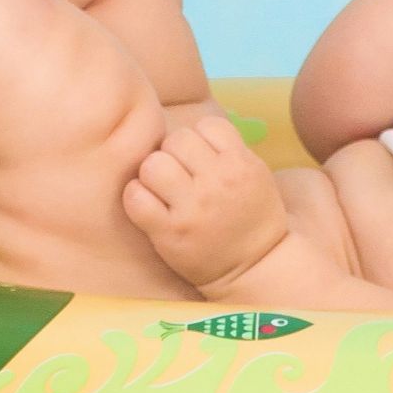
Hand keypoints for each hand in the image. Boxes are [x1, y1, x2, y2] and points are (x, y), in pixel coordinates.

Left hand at [122, 115, 290, 291]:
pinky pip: (136, 197)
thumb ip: (228, 149)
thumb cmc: (252, 217)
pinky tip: (149, 206)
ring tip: (164, 190)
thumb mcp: (256, 174)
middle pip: (176, 139)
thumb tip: (191, 129)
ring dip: (153, 173)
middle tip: (180, 175)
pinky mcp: (169, 232)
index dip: (201, 139)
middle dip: (174, 154)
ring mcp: (192, 208)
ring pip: (153, 164)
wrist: (256, 268)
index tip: (203, 159)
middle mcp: (218, 182)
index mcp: (241, 164)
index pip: (208, 125)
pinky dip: (137, 197)